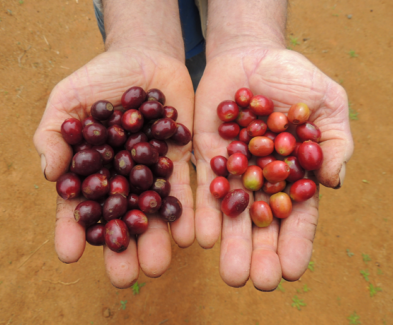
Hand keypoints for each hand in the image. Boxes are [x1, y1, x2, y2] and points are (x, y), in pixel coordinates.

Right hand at [33, 47, 193, 287]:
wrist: (145, 58)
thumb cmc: (100, 77)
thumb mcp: (68, 98)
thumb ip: (55, 132)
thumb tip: (51, 173)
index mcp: (92, 168)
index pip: (79, 204)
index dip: (72, 229)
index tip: (69, 254)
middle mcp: (123, 177)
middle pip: (119, 217)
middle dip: (121, 246)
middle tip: (123, 276)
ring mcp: (152, 171)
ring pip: (152, 210)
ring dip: (155, 238)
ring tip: (157, 265)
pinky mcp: (179, 161)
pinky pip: (183, 188)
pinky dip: (185, 211)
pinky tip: (188, 235)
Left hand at [194, 45, 353, 289]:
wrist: (250, 56)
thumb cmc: (293, 78)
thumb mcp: (326, 102)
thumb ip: (334, 140)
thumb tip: (333, 181)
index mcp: (292, 173)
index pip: (296, 214)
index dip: (296, 242)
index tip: (292, 271)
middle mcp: (259, 178)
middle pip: (260, 222)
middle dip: (260, 252)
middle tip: (258, 282)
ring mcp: (231, 170)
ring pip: (230, 213)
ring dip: (230, 243)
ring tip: (231, 273)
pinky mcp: (205, 157)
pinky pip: (203, 187)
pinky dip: (204, 211)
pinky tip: (203, 236)